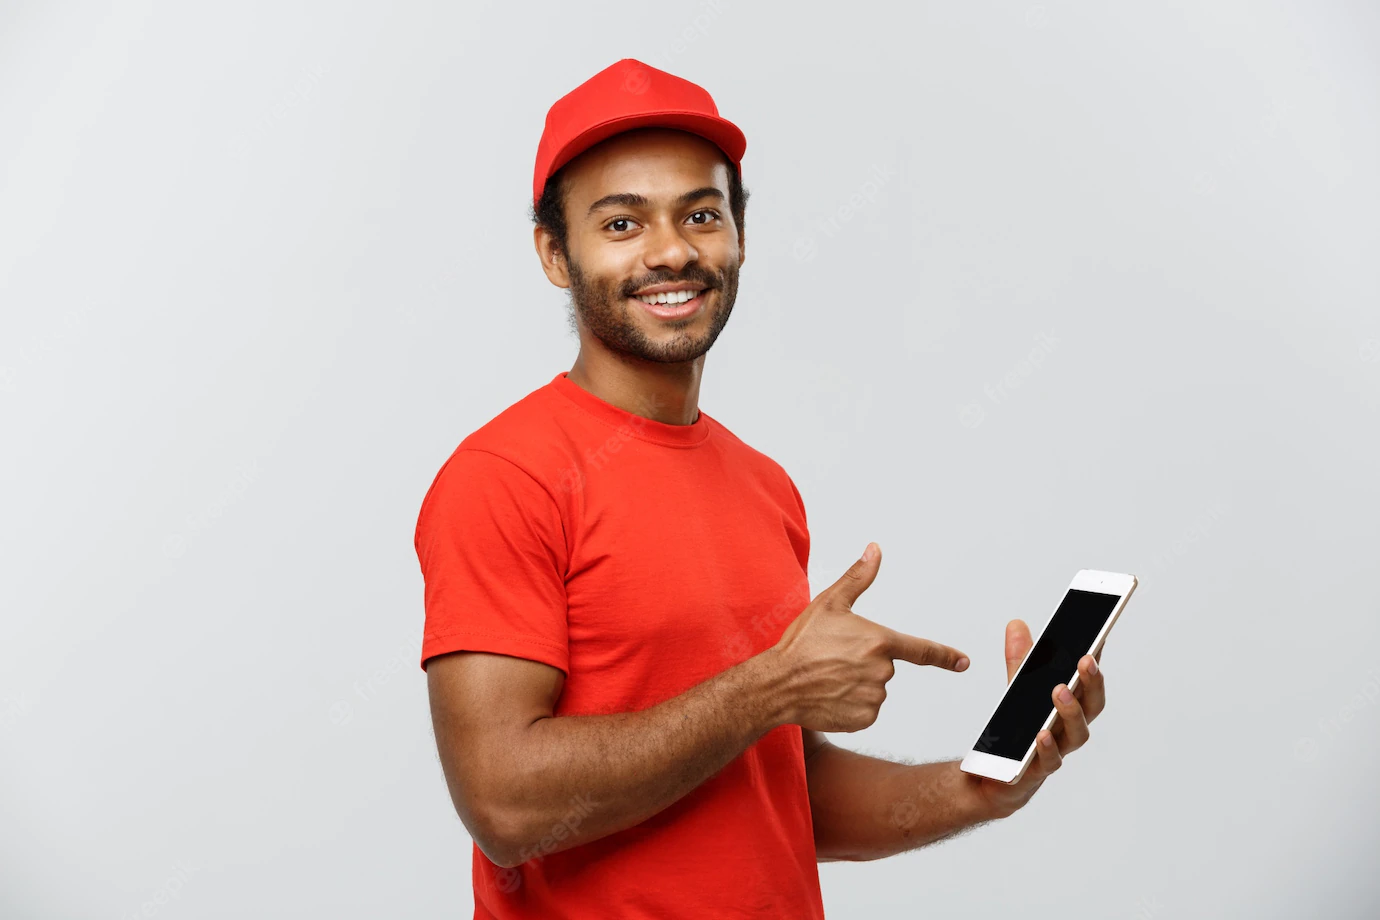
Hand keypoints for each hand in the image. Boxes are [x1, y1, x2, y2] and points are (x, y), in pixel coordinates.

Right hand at [771, 542, 968, 732]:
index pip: (922, 650)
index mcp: (878, 641)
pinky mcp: (863, 719)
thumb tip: (875, 550)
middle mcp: (881, 671)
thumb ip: (858, 577)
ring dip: (856, 684)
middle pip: (884, 667)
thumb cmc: (801, 643)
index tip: (964, 662)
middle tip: (833, 659)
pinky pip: (865, 710)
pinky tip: (829, 695)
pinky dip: (850, 705)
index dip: (946, 656)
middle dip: (864, 662)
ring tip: (828, 677)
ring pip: (874, 689)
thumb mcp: (829, 603)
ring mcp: (873, 697)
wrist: (777, 684)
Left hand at [964, 620, 1107, 818]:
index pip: (1089, 681)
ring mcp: (1058, 750)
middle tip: (1085, 660)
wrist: (996, 775)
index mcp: (1070, 706)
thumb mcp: (1016, 689)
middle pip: (1092, 706)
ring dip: (1071, 711)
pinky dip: (1047, 747)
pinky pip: (1049, 760)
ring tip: (1059, 691)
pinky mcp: (1038, 770)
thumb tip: (1016, 624)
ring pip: (1077, 734)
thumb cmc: (1018, 731)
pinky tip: (1041, 733)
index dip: (1096, 660)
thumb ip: (1019, 659)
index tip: (1099, 635)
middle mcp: (1070, 728)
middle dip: (1092, 682)